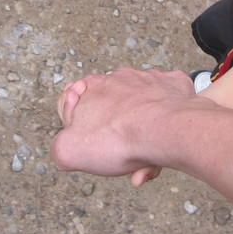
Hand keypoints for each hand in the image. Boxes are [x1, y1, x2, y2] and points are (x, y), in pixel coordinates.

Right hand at [50, 69, 198, 185]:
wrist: (167, 129)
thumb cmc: (120, 138)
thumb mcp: (69, 152)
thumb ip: (60, 147)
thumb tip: (68, 149)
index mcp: (91, 86)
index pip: (73, 102)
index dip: (78, 127)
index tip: (91, 142)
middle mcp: (120, 77)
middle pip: (111, 106)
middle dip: (114, 131)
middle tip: (121, 152)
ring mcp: (148, 79)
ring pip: (140, 107)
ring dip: (141, 129)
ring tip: (146, 156)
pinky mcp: (172, 84)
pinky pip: (166, 101)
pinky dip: (165, 118)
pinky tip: (164, 138)